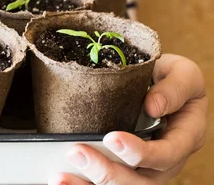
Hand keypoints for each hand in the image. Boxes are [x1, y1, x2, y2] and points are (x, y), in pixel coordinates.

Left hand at [49, 54, 207, 184]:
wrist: (157, 80)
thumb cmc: (170, 77)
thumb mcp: (182, 72)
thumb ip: (175, 87)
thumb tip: (153, 107)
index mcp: (185, 137)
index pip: (167, 155)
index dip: (140, 153)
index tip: (111, 138)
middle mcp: (166, 159)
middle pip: (141, 182)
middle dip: (108, 172)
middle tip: (77, 152)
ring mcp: (144, 167)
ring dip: (90, 183)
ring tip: (62, 175)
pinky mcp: (124, 167)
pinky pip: (107, 182)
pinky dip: (82, 184)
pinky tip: (62, 179)